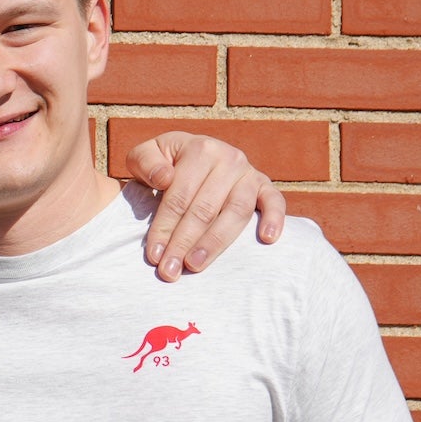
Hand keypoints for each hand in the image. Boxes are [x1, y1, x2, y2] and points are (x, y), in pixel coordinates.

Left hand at [126, 131, 285, 280]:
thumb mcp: (145, 155)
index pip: (179, 197)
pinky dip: (275, 218)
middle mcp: (228, 159)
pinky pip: (275, 201)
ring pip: (236, 212)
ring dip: (216, 243)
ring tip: (196, 265)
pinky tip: (267, 239)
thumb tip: (164, 177)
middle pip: (205, 209)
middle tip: (170, 271)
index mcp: (199, 150)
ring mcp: (249, 173)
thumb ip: (145, 162)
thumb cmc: (164, 162)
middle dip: (184, 243)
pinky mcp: (265, 185)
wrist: (192, 154)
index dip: (164, 228)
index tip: (154, 256)